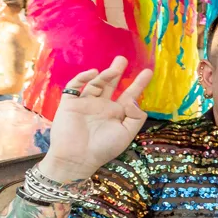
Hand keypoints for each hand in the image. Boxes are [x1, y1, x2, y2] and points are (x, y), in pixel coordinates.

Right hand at [41, 56, 152, 182]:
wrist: (77, 158)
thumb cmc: (103, 148)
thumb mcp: (125, 134)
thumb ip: (135, 118)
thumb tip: (136, 101)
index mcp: (116, 113)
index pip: (129, 95)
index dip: (138, 84)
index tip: (148, 72)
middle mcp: (101, 106)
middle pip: (110, 85)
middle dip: (116, 72)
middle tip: (123, 59)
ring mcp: (85, 103)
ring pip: (95, 84)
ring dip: (104, 75)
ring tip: (114, 69)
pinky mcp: (69, 103)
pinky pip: (74, 87)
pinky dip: (82, 79)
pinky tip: (93, 74)